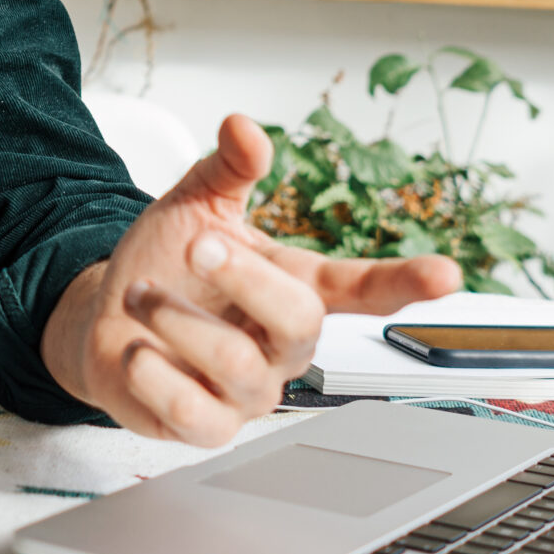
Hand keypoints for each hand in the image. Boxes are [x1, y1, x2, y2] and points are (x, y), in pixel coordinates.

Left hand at [42, 113, 462, 447]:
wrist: (107, 316)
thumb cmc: (168, 264)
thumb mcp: (197, 204)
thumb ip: (228, 166)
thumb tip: (243, 126)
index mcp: (295, 286)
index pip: (362, 287)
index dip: (404, 282)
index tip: (446, 274)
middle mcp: (282, 344)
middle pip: (301, 323)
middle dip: (247, 279)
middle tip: (198, 246)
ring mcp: (249, 392)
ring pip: (240, 368)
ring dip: (180, 321)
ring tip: (140, 293)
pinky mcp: (206, 427)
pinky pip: (197, 417)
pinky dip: (158, 378)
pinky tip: (136, 352)